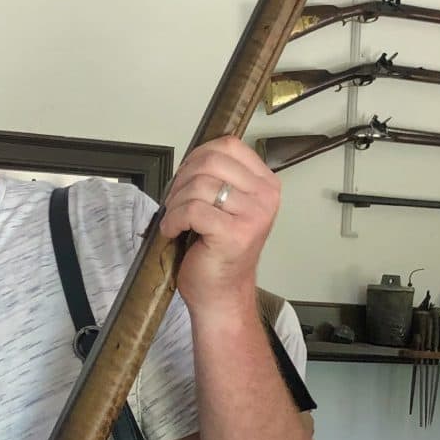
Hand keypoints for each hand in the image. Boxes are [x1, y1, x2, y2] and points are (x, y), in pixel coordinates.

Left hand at [160, 137, 279, 315]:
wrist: (221, 294)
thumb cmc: (219, 251)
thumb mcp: (226, 205)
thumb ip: (218, 177)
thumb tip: (191, 158)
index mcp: (266, 184)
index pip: (229, 145)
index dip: (198, 156)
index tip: (186, 178)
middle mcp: (265, 197)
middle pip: (211, 161)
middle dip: (182, 179)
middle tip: (175, 201)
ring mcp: (253, 215)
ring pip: (199, 185)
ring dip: (175, 202)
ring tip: (175, 220)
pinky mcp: (235, 234)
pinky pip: (192, 210)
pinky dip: (174, 219)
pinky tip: (174, 231)